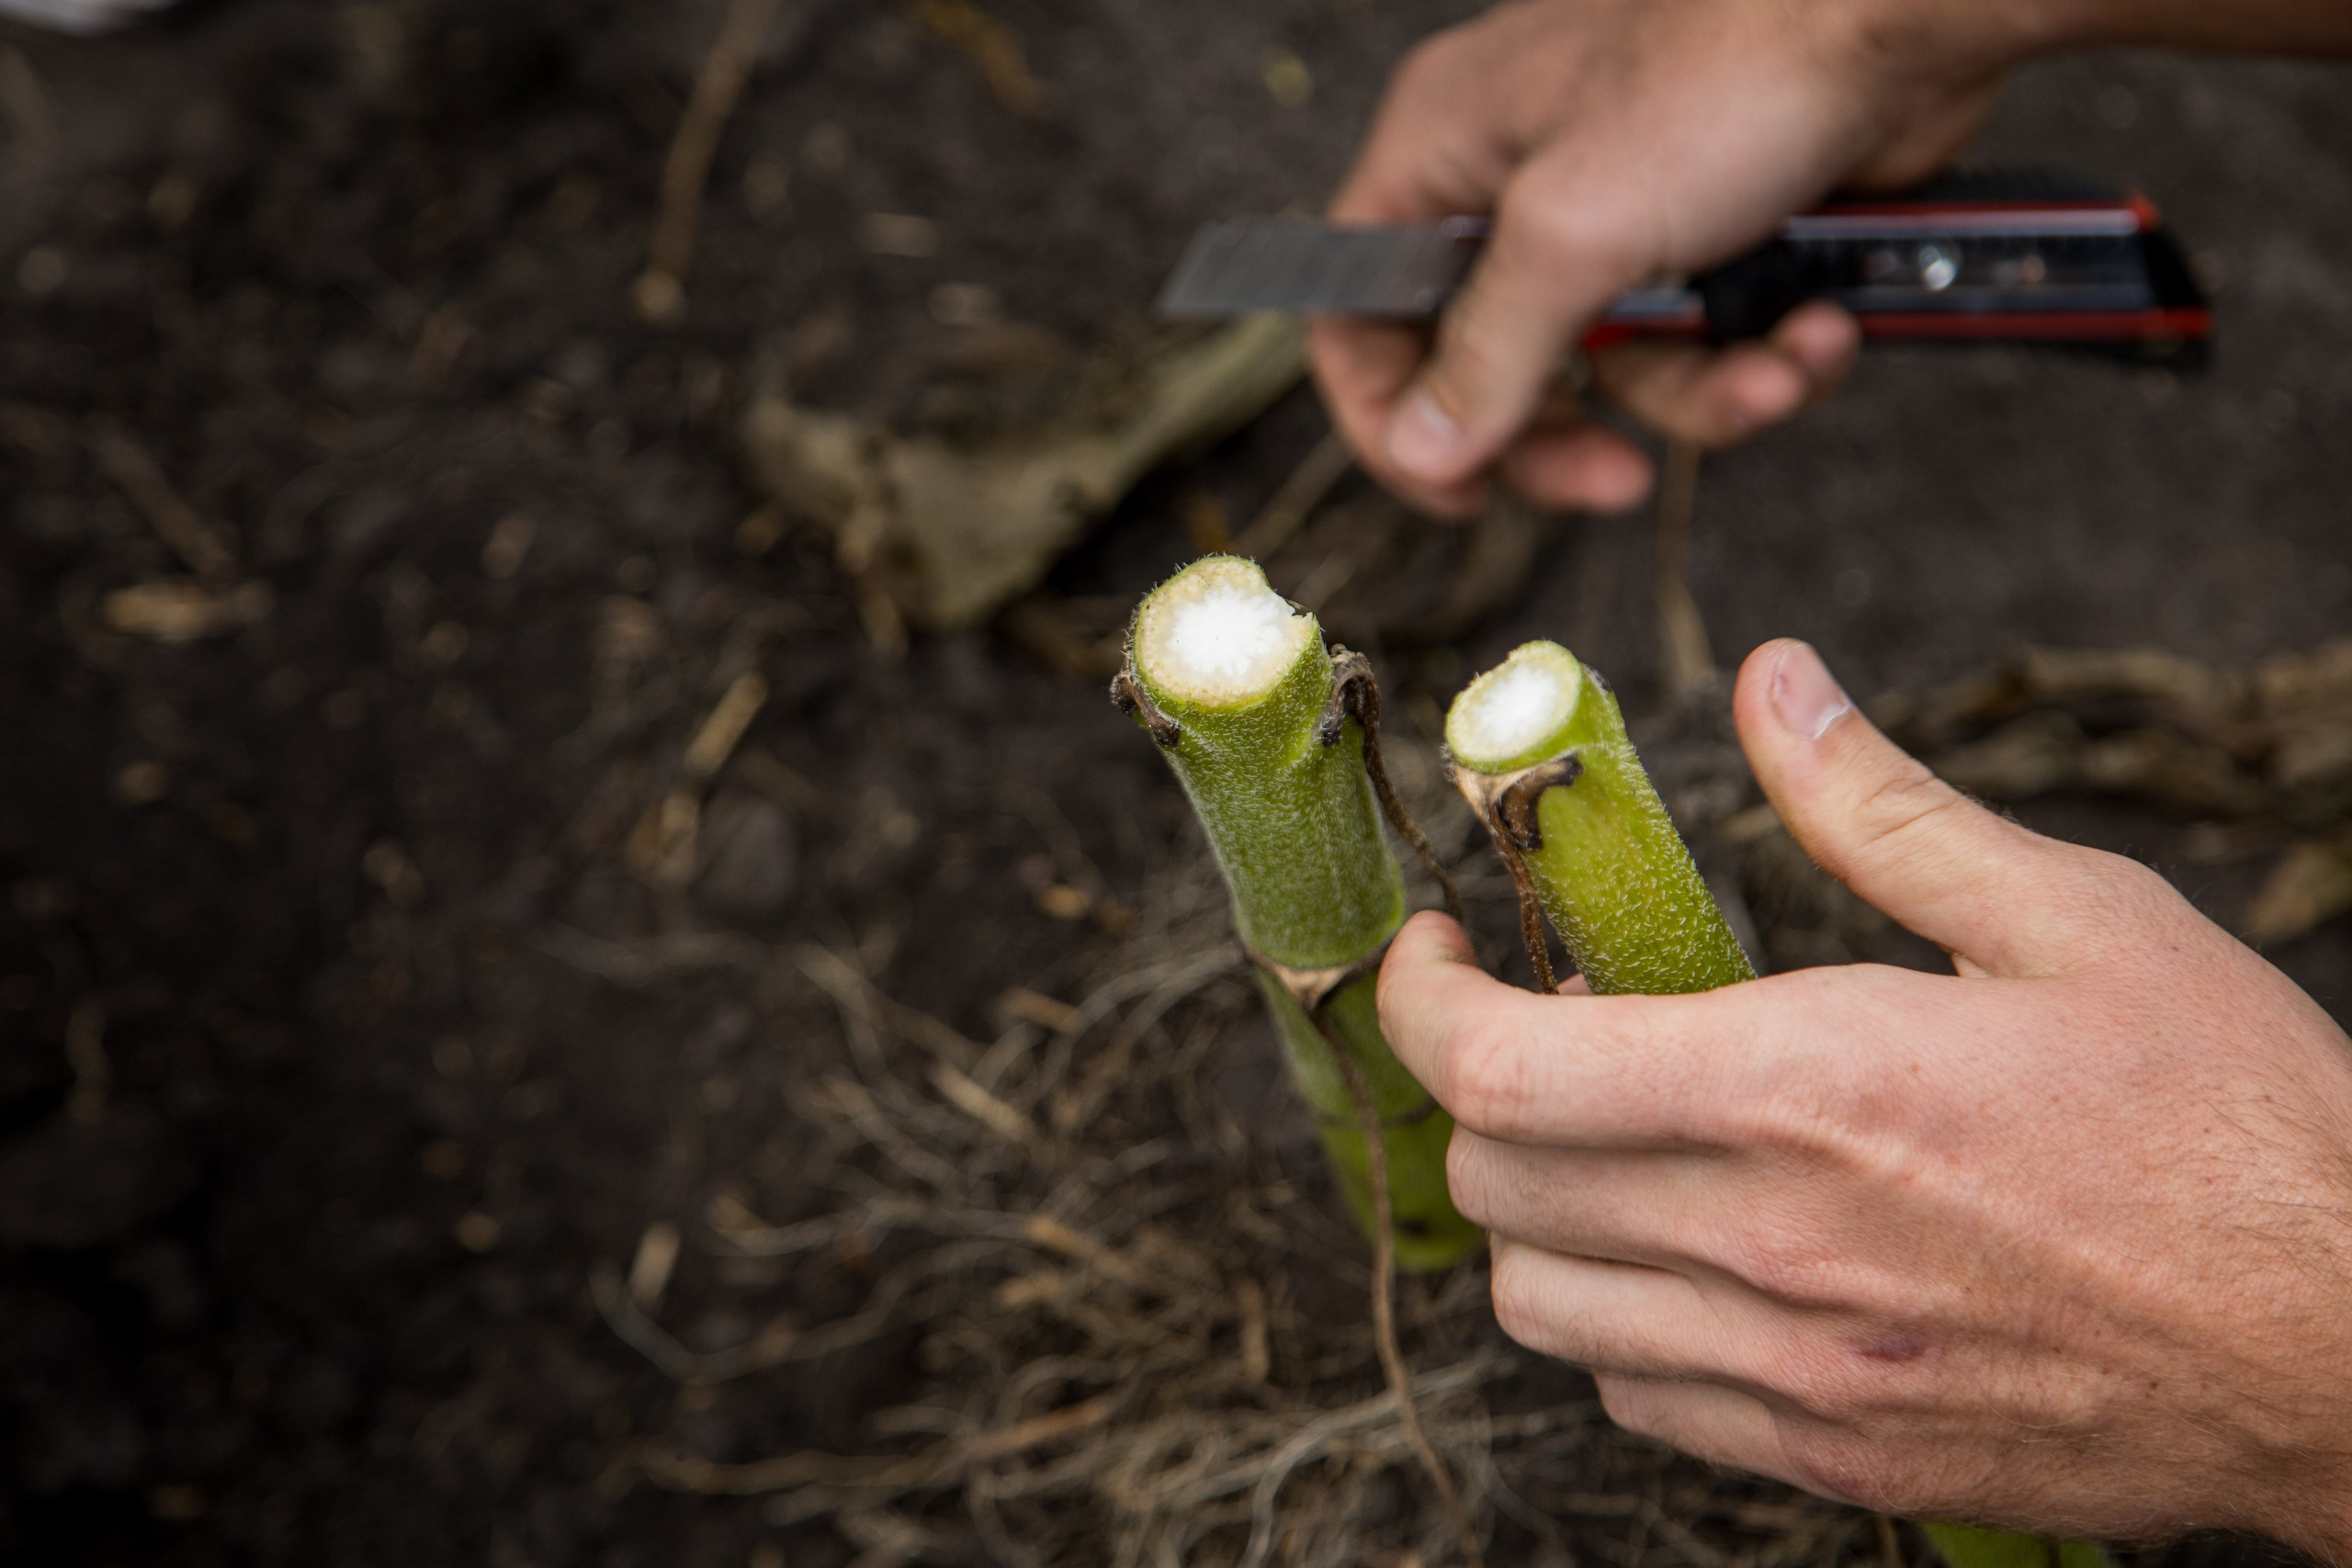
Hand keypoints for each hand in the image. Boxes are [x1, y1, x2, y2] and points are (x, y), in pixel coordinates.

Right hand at [1312, 0, 2015, 516]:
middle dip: (1575, 435)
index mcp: (1442, 151)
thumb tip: (1422, 450)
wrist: (1909, 13)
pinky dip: (1766, 353)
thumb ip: (1486, 354)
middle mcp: (1516, 181)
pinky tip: (1819, 327)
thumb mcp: (1575, 231)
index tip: (1458, 494)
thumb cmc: (1734, 63)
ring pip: (1622, 369)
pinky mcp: (1712, 227)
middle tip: (1619, 482)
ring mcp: (1619, 206)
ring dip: (1707, 394)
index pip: (1360, 313)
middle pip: (1496, 368)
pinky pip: (1705, 340)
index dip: (1396, 418)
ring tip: (1776, 370)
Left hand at [1379, 639, 2351, 1558]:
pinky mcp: (1843, 1458)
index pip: (1494, 1068)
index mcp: (1810, 1087)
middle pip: (1495, 1181)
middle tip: (1564, 1027)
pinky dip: (1624, 1320)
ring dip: (1545, 1208)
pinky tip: (1704, 1254)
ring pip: (1543, 1306)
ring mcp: (1803, 1375)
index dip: (1417, 1000)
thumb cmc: (2236, 1122)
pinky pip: (1638, 1398)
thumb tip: (1771, 685)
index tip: (1434, 953)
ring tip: (1624, 1140)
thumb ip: (1879, 807)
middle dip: (1489, 1087)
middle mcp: (1775, 1247)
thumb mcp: (2074, 917)